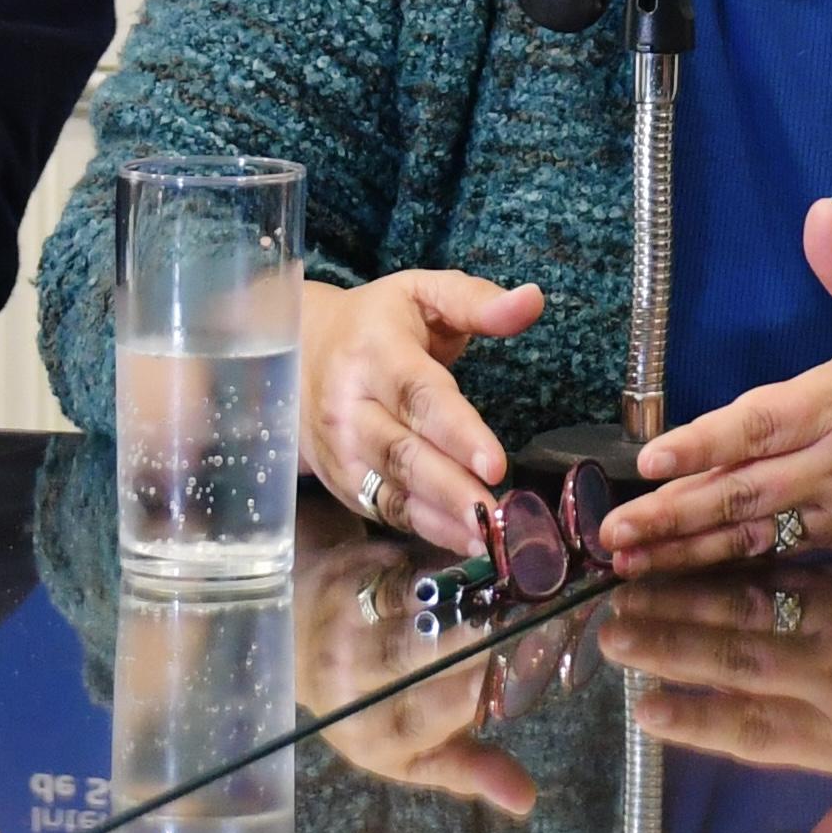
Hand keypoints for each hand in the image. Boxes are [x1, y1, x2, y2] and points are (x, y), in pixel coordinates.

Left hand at [293, 525, 544, 817]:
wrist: (303, 648)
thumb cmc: (376, 702)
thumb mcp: (415, 751)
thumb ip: (470, 768)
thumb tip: (526, 800)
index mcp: (377, 735)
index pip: (434, 714)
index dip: (480, 689)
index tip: (531, 664)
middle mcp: (351, 683)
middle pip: (420, 652)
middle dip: (476, 632)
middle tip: (535, 611)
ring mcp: (345, 626)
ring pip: (415, 603)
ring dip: (468, 590)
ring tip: (517, 579)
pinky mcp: (346, 578)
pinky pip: (404, 566)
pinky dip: (447, 560)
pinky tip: (487, 554)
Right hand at [303, 267, 543, 556]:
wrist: (300, 351)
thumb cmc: (376, 323)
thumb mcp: (421, 293)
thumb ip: (476, 300)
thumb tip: (531, 300)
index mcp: (374, 352)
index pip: (417, 394)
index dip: (456, 431)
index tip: (495, 462)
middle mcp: (349, 404)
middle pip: (401, 451)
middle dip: (450, 487)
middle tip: (494, 511)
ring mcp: (341, 448)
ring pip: (391, 488)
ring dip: (441, 516)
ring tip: (487, 534)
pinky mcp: (342, 479)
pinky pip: (384, 509)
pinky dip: (425, 528)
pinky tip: (465, 539)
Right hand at [601, 545, 831, 832]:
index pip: (758, 735)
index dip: (699, 724)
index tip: (641, 712)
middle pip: (744, 670)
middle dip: (673, 653)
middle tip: (610, 637)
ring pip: (755, 618)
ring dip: (686, 605)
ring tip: (629, 592)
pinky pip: (782, 576)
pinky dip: (728, 571)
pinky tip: (685, 560)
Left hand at [606, 202, 831, 572]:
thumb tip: (819, 208)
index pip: (762, 423)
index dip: (704, 443)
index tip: (652, 458)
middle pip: (745, 490)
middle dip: (675, 512)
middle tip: (612, 530)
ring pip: (755, 532)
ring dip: (689, 549)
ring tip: (629, 560)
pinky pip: (782, 555)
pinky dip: (731, 566)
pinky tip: (684, 573)